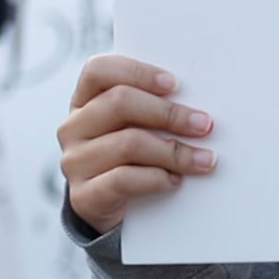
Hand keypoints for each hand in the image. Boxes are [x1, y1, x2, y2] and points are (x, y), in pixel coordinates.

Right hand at [59, 55, 215, 232]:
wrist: (109, 208)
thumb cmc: (130, 158)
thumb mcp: (135, 127)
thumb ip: (151, 109)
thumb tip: (197, 106)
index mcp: (84, 101)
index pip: (99, 70)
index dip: (137, 72)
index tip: (175, 84)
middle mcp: (74, 127)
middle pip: (119, 103)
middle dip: (168, 113)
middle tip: (204, 125)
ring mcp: (75, 161)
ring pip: (128, 143)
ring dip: (174, 152)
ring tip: (203, 159)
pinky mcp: (83, 195)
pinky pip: (124, 179)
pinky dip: (157, 178)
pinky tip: (176, 180)